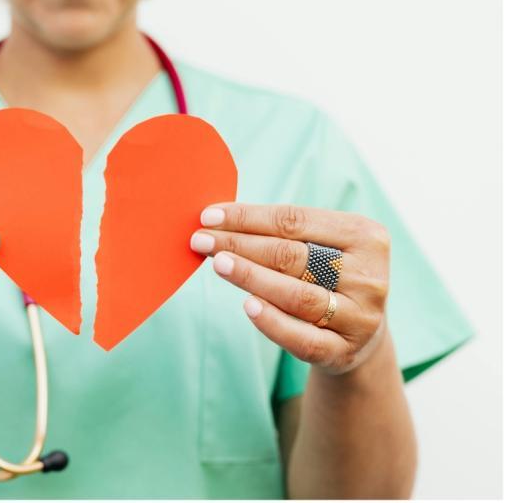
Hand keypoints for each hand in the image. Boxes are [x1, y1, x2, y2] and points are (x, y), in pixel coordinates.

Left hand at [190, 203, 389, 375]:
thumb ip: (281, 232)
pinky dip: (272, 322)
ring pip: (297, 295)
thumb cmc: (327, 277)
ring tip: (218, 264)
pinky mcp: (344, 352)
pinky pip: (302, 338)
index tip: (208, 217)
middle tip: (201, 240)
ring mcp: (360, 317)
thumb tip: (217, 219)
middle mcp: (369, 277)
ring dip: (251, 277)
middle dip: (240, 244)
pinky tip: (247, 306)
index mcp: (365, 236)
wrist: (360, 335)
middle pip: (292, 256)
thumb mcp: (320, 247)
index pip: (295, 221)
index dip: (248, 217)